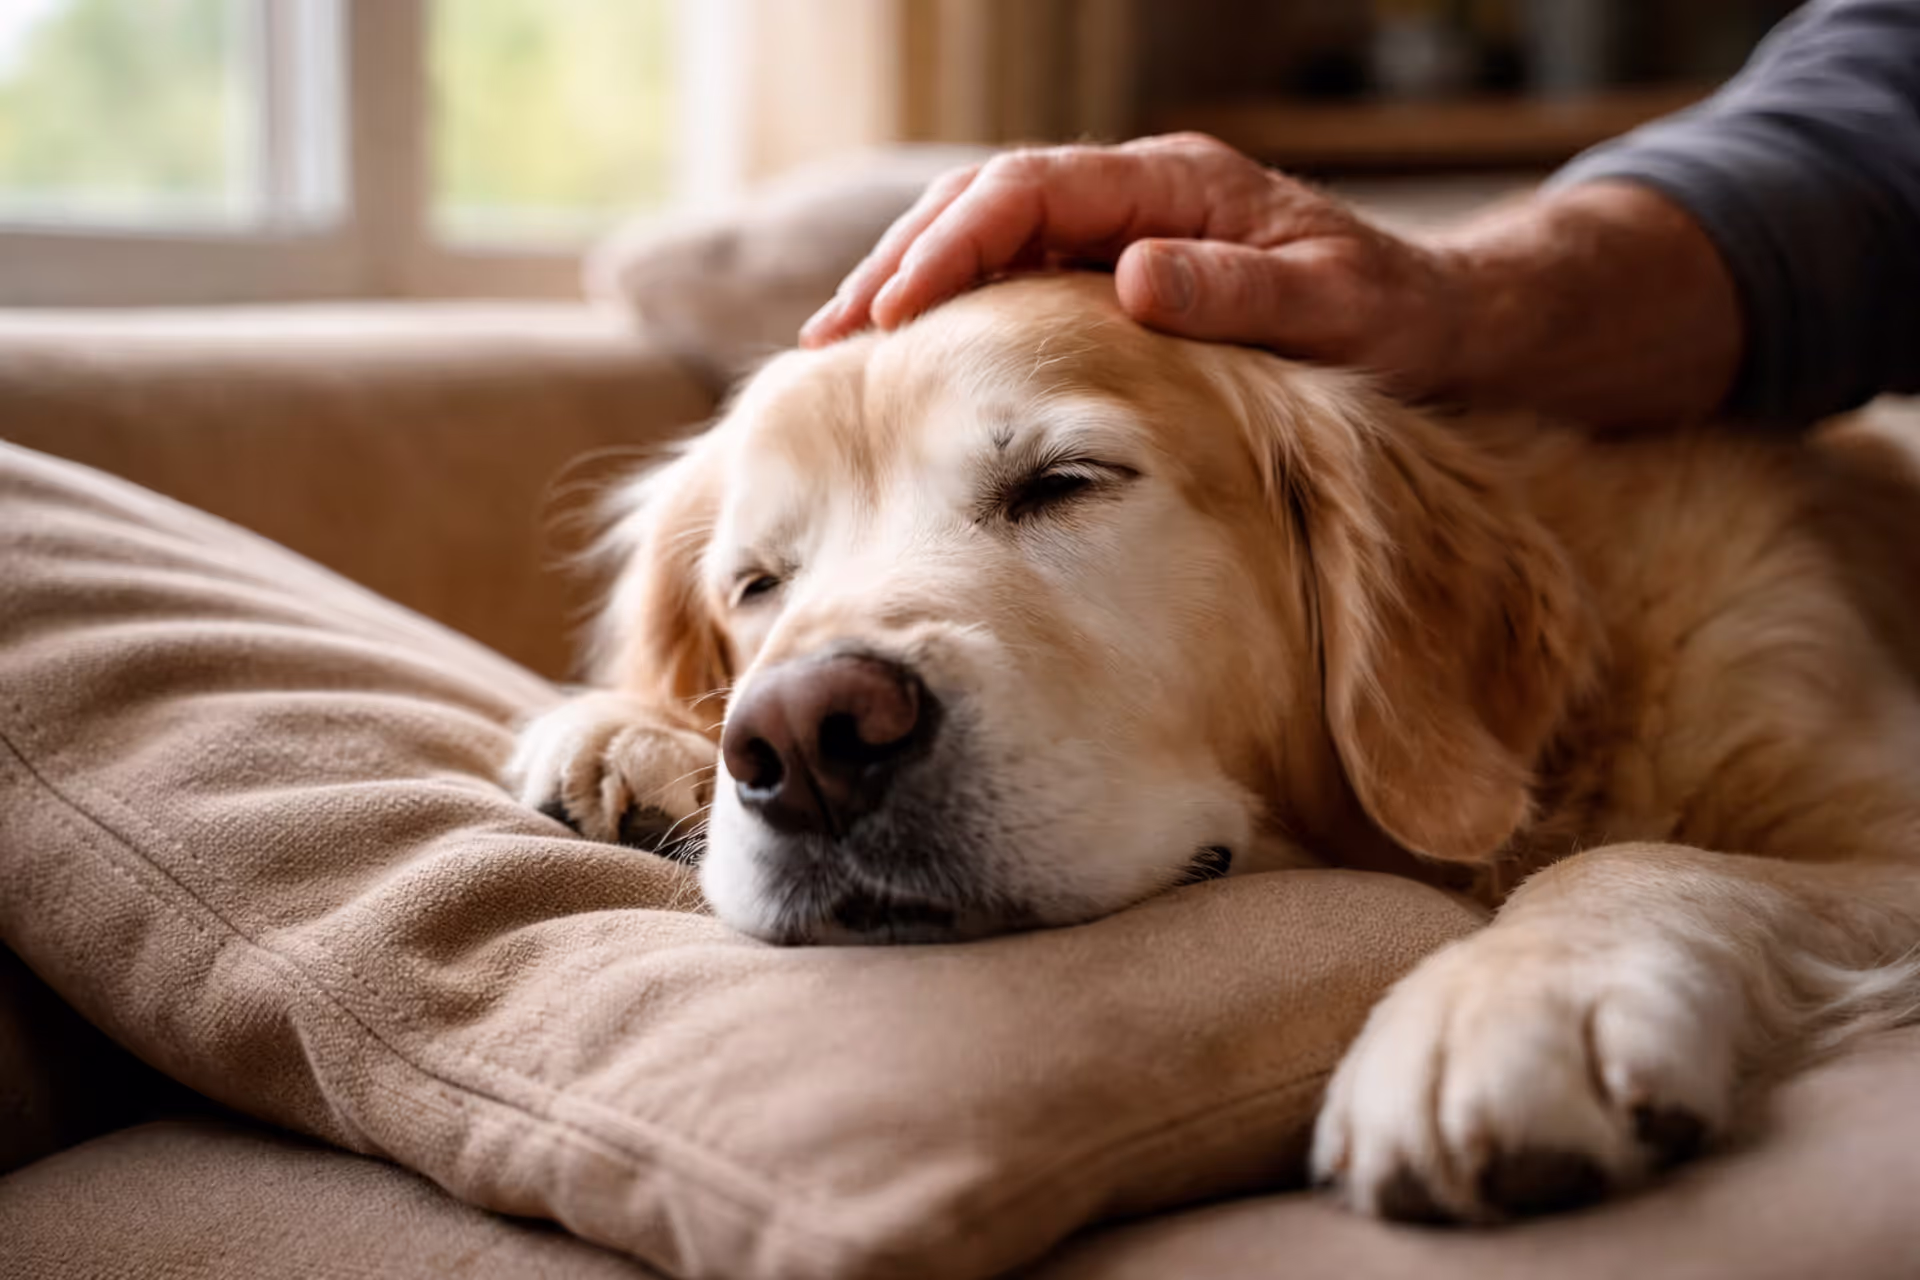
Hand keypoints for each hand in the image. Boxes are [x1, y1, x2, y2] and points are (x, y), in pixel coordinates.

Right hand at [800, 134, 1743, 430]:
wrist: (1449, 326)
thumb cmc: (1398, 321)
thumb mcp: (1335, 311)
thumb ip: (1239, 292)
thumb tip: (1130, 277)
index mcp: (1178, 185)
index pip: (1030, 193)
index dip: (950, 248)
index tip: (890, 316)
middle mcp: (1142, 196)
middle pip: (987, 203)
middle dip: (901, 265)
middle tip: (826, 340)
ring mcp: (1130, 231)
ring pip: (992, 238)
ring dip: (916, 287)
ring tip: (842, 349)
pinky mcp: (1127, 275)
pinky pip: (1022, 280)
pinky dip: (960, 313)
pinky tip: (922, 363)